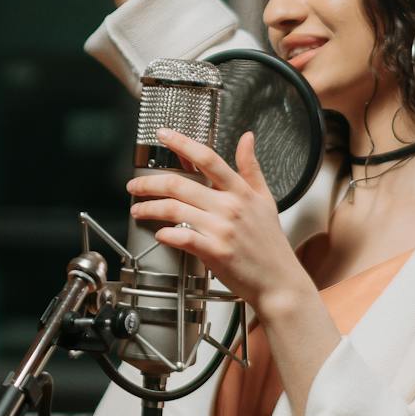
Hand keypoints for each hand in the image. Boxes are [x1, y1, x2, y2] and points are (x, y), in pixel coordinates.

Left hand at [127, 129, 313, 312]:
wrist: (279, 281)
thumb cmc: (270, 244)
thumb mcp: (266, 199)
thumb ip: (251, 168)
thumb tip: (247, 138)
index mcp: (240, 192)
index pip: (207, 158)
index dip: (182, 143)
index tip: (163, 134)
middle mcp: (229, 207)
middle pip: (180, 184)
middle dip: (149, 183)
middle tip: (135, 186)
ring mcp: (221, 230)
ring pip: (174, 209)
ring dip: (150, 208)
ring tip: (138, 210)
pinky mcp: (214, 252)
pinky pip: (182, 237)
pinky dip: (165, 234)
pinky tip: (159, 233)